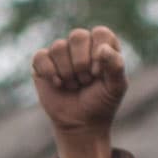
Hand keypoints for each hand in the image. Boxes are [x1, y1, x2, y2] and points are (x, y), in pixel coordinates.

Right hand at [30, 27, 126, 157]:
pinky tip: (58, 84)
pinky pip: (41, 57)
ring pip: (59, 46)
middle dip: (81, 63)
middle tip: (85, 81)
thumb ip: (116, 65)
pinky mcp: (42, 63)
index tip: (98, 74)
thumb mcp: (116, 86)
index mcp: (102, 45)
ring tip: (73, 85)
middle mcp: (81, 45)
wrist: (80, 124)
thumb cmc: (101, 102)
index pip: (100, 33)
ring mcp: (61, 53)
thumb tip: (102, 49)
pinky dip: (49, 72)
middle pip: (77, 36)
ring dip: (67, 72)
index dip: (98, 53)